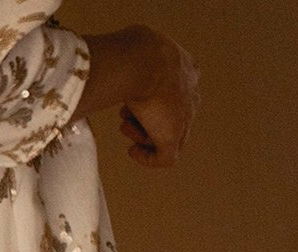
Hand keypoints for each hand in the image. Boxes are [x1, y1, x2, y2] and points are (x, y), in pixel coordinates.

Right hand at [59, 22, 200, 168]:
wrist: (142, 62)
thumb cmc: (133, 52)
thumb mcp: (134, 46)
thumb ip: (131, 58)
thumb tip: (108, 61)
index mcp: (184, 67)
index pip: (176, 90)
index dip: (154, 99)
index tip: (136, 100)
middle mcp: (189, 92)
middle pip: (170, 115)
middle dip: (146, 118)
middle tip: (126, 116)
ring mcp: (184, 117)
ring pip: (166, 135)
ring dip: (142, 134)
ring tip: (125, 126)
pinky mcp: (173, 136)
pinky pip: (164, 157)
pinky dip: (146, 158)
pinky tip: (132, 151)